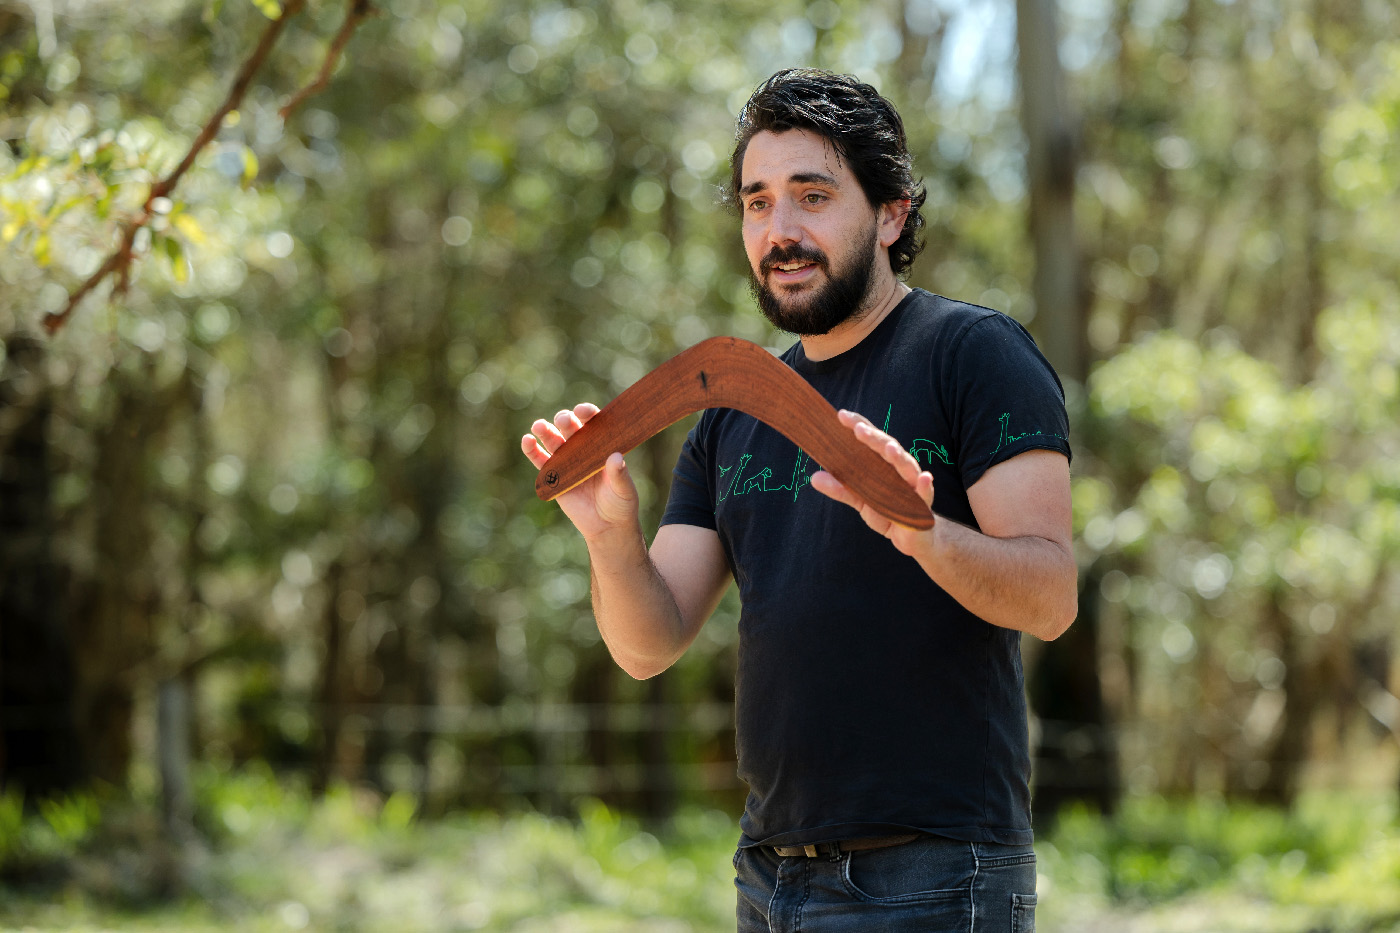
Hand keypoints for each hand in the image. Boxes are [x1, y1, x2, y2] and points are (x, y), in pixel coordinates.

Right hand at [522, 403, 640, 541]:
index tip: (583, 412)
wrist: (607, 526)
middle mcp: (584, 448)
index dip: (588, 414)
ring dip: (546, 431)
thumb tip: (616, 457)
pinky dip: (532, 450)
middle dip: (566, 421)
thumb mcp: (624, 490)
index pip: (594, 424)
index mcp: (603, 445)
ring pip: (554, 441)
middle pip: (572, 429)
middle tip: (563, 420)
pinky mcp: (554, 476)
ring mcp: (567, 461)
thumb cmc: (621, 503)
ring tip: (539, 426)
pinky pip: (541, 461)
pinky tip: (527, 440)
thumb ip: (619, 475)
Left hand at [809, 409, 935, 557]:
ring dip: (898, 456)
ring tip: (888, 448)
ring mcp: (913, 485)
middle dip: (874, 437)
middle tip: (858, 429)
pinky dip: (925, 486)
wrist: (913, 537)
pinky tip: (924, 477)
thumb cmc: (888, 511)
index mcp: (883, 464)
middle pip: (888, 448)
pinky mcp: (923, 505)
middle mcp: (899, 469)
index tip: (841, 415)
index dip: (859, 425)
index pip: (871, 439)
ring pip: (907, 467)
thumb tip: (814, 477)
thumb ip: (840, 489)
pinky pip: (925, 494)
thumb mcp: (861, 501)